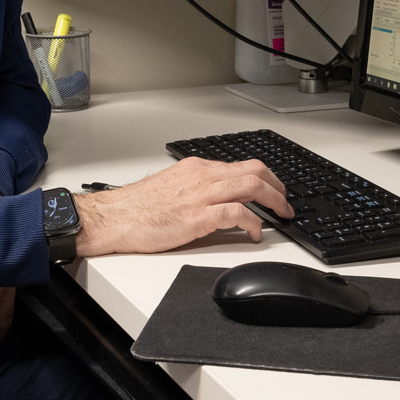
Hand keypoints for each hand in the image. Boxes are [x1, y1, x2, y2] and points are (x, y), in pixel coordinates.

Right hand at [74, 158, 291, 256]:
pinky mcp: (197, 216)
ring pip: (252, 186)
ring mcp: (200, 195)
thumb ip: (197, 190)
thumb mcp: (172, 189)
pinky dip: (253, 223)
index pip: (242, 165)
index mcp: (196, 168)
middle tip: (286, 204)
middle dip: (278, 188)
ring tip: (281, 217)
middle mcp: (201, 176)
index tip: (275, 191)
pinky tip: (255, 234)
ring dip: (274, 202)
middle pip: (254, 171)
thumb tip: (219, 202)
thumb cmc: (137, 208)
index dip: (266, 178)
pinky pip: (237, 214)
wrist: (114, 218)